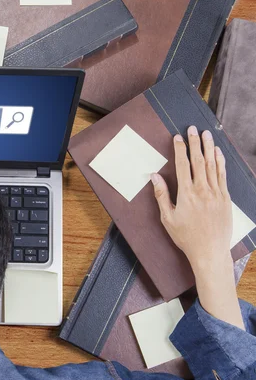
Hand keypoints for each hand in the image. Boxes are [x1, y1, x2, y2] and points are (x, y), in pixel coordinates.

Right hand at [151, 125, 243, 329]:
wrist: (209, 251)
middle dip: (194, 143)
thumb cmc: (185, 237)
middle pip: (198, 161)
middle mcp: (202, 190)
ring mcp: (216, 193)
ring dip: (208, 148)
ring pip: (212, 165)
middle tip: (192, 128)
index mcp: (186, 194)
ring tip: (206, 134)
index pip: (183, 165)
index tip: (177, 137)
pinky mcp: (225, 198)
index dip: (180, 149)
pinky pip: (222, 176)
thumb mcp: (167, 218)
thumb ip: (161, 195)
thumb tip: (154, 176)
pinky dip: (220, 162)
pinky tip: (218, 153)